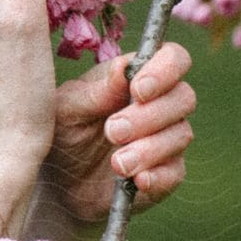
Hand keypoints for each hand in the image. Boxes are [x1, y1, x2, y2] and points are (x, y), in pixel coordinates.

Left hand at [44, 42, 195, 224]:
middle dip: (149, 115)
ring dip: (150, 149)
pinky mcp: (164, 173)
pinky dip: (158, 176)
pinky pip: (175, 172)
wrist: (56, 182)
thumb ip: (96, 91)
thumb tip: (123, 67)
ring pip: (181, 135)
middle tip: (112, 131)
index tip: (138, 90)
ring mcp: (165, 139)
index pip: (173, 58)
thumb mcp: (67, 109)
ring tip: (117, 163)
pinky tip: (138, 180)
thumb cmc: (62, 131)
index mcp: (136, 76)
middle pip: (184, 97)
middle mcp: (159, 104)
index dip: (166, 70)